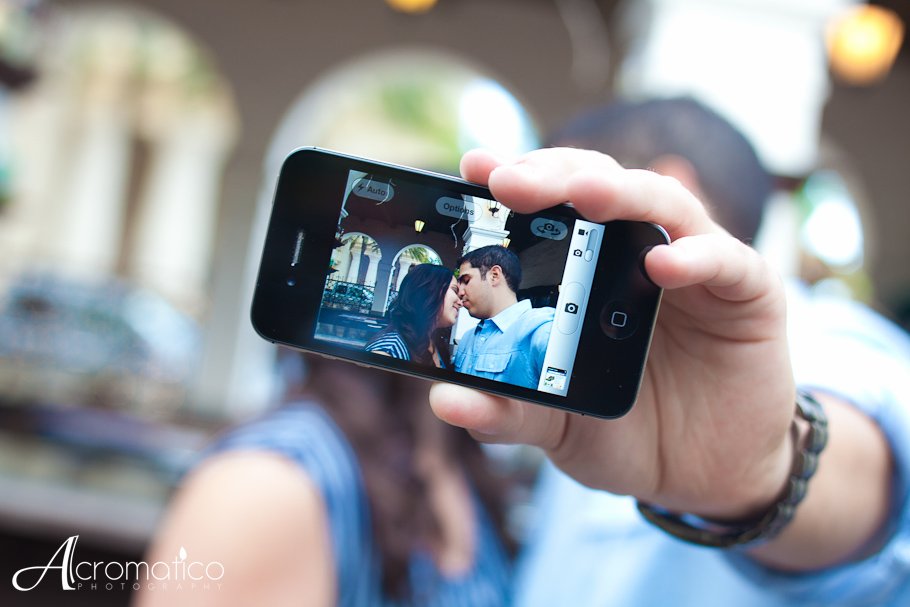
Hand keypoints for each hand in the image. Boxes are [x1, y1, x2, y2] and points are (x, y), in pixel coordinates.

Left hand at [430, 148, 795, 519]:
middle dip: (553, 175)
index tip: (472, 167)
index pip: (549, 207)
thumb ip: (508, 407)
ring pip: (662, 204)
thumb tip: (445, 400)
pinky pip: (727, 261)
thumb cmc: (624, 432)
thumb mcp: (556, 423)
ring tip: (584, 194)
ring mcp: (695, 266)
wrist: (701, 476)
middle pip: (598, 185)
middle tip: (508, 180)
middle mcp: (636, 252)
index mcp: (585, 270)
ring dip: (622, 193)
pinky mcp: (748, 293)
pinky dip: (697, 256)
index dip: (515, 180)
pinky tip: (663, 264)